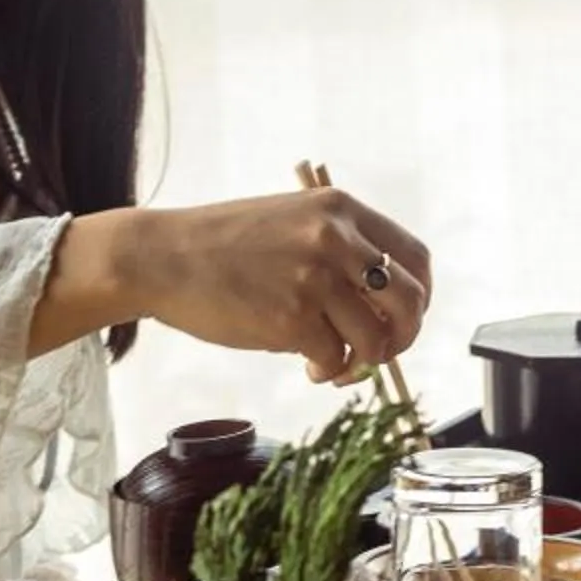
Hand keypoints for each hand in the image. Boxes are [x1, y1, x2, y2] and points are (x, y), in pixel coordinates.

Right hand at [128, 188, 430, 384]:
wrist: (161, 257)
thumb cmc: (220, 245)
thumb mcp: (289, 222)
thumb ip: (338, 251)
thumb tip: (380, 308)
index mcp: (339, 209)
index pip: (414, 257)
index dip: (419, 296)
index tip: (404, 317)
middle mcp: (335, 238)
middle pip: (410, 300)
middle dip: (404, 336)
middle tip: (382, 351)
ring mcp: (314, 277)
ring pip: (376, 338)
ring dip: (361, 362)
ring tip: (332, 364)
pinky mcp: (291, 317)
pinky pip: (334, 359)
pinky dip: (327, 372)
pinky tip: (306, 366)